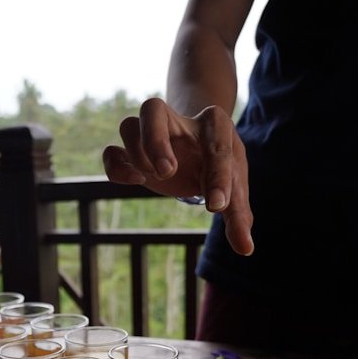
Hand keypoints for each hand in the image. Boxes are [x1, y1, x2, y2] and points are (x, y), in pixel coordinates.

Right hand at [102, 97, 253, 255]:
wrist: (200, 149)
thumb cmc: (219, 168)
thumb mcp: (234, 190)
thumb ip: (238, 217)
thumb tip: (245, 249)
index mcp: (214, 125)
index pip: (215, 145)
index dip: (218, 177)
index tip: (217, 208)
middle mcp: (178, 121)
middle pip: (153, 109)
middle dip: (156, 140)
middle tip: (167, 172)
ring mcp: (151, 134)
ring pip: (129, 125)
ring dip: (137, 152)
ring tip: (156, 177)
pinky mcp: (132, 154)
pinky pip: (112, 152)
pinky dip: (117, 166)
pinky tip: (135, 181)